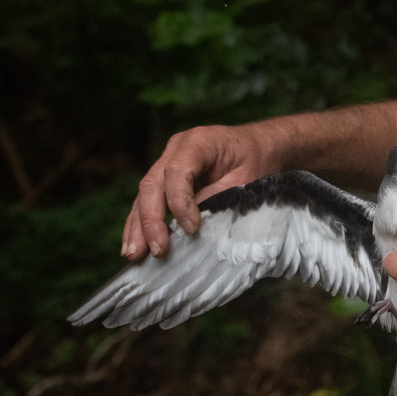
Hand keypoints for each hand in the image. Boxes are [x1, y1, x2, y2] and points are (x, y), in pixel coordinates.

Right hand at [121, 123, 279, 259]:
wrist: (262, 145)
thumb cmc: (257, 160)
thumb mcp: (247, 179)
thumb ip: (219, 196)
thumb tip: (192, 224)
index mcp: (199, 141)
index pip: (177, 172)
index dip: (180, 202)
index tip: (191, 230)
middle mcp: (177, 148)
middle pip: (153, 184)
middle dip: (151, 220)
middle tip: (157, 249)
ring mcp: (168, 160)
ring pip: (144, 194)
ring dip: (138, 226)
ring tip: (134, 254)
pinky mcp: (167, 176)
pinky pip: (148, 199)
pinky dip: (141, 222)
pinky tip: (134, 243)